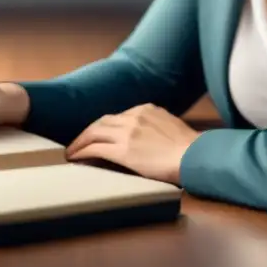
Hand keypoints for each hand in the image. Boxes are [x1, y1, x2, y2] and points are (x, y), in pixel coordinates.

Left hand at [65, 103, 200, 183]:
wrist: (195, 155)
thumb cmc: (190, 148)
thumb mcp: (171, 126)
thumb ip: (156, 126)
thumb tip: (150, 136)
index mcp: (146, 109)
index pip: (118, 116)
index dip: (105, 127)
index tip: (99, 135)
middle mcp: (134, 116)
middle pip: (102, 122)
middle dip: (88, 132)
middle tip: (78, 142)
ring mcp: (127, 132)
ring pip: (94, 133)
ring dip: (80, 142)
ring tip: (71, 151)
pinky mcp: (123, 150)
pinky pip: (95, 149)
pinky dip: (82, 152)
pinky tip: (75, 158)